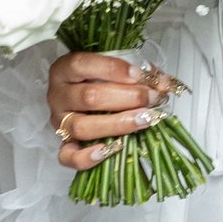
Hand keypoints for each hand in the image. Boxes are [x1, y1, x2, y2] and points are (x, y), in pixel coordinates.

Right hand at [47, 48, 176, 173]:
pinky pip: (69, 156)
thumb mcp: (117, 69)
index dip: (112, 69)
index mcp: (64, 70)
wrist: (86, 100)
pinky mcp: (64, 145)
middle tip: (152, 98)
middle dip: (126, 97)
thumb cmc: (102, 80)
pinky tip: (110, 150)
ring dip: (118, 124)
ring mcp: (59, 122)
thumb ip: (140, 74)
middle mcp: (58, 95)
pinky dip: (88, 156)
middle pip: (88, 97)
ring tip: (145, 119)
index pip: (82, 65)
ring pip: (82, 126)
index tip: (140, 75)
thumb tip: (165, 84)